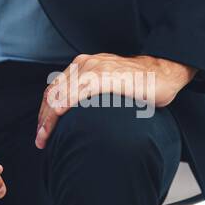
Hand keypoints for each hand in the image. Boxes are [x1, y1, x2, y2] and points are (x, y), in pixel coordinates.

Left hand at [34, 53, 194, 149]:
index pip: (54, 89)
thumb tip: (76, 116)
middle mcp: (84, 65)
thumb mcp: (107, 86)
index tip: (42, 131)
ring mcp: (94, 69)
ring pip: (62, 92)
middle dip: (43, 118)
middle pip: (53, 92)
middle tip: (40, 140)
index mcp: (82, 66)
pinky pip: (80, 90)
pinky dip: (66, 102)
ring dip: (50, 117)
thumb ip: (90, 95)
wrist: (164, 73)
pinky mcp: (106, 76)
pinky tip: (58, 115)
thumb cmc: (139, 83)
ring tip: (45, 137)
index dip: (44, 112)